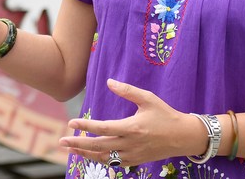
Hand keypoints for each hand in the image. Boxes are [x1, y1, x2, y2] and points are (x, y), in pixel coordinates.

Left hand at [59, 79, 203, 166]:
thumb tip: (109, 82)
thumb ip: (127, 91)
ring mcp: (132, 155)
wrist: (183, 137)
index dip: (85, 126)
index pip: (103, 128)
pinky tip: (89, 155)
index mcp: (132, 128)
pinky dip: (99, 160)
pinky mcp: (135, 161)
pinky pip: (113, 163)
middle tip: (62, 140)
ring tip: (71, 149)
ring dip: (85, 154)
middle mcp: (130, 144)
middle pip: (99, 146)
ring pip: (104, 158)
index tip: (71, 123)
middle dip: (78, 144)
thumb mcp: (148, 99)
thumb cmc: (165, 115)